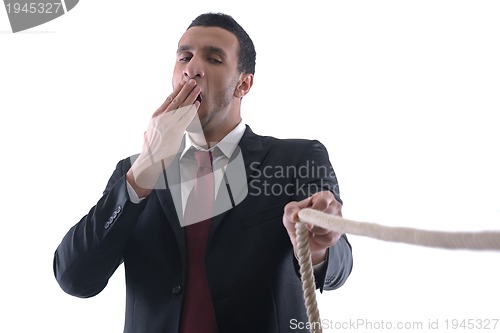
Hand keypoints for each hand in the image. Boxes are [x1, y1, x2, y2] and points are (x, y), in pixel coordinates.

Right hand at [127, 79, 200, 196]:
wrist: (150, 160)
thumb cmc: (150, 150)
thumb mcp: (148, 135)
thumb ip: (151, 130)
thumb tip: (146, 131)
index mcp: (155, 116)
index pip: (168, 99)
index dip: (177, 90)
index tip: (183, 83)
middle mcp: (161, 117)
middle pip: (176, 99)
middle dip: (185, 89)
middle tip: (192, 81)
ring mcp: (169, 124)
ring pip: (182, 106)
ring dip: (191, 96)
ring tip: (198, 88)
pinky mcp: (175, 131)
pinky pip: (186, 118)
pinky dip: (192, 109)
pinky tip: (197, 103)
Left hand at [283, 191, 341, 264]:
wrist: (303, 239)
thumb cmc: (298, 220)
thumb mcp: (290, 212)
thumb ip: (290, 210)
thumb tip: (295, 216)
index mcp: (324, 196)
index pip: (323, 201)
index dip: (315, 209)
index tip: (306, 217)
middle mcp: (334, 206)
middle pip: (327, 214)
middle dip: (313, 222)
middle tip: (306, 225)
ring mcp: (338, 220)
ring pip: (328, 227)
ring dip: (315, 231)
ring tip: (310, 230)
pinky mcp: (338, 234)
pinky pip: (329, 237)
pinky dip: (319, 239)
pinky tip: (316, 237)